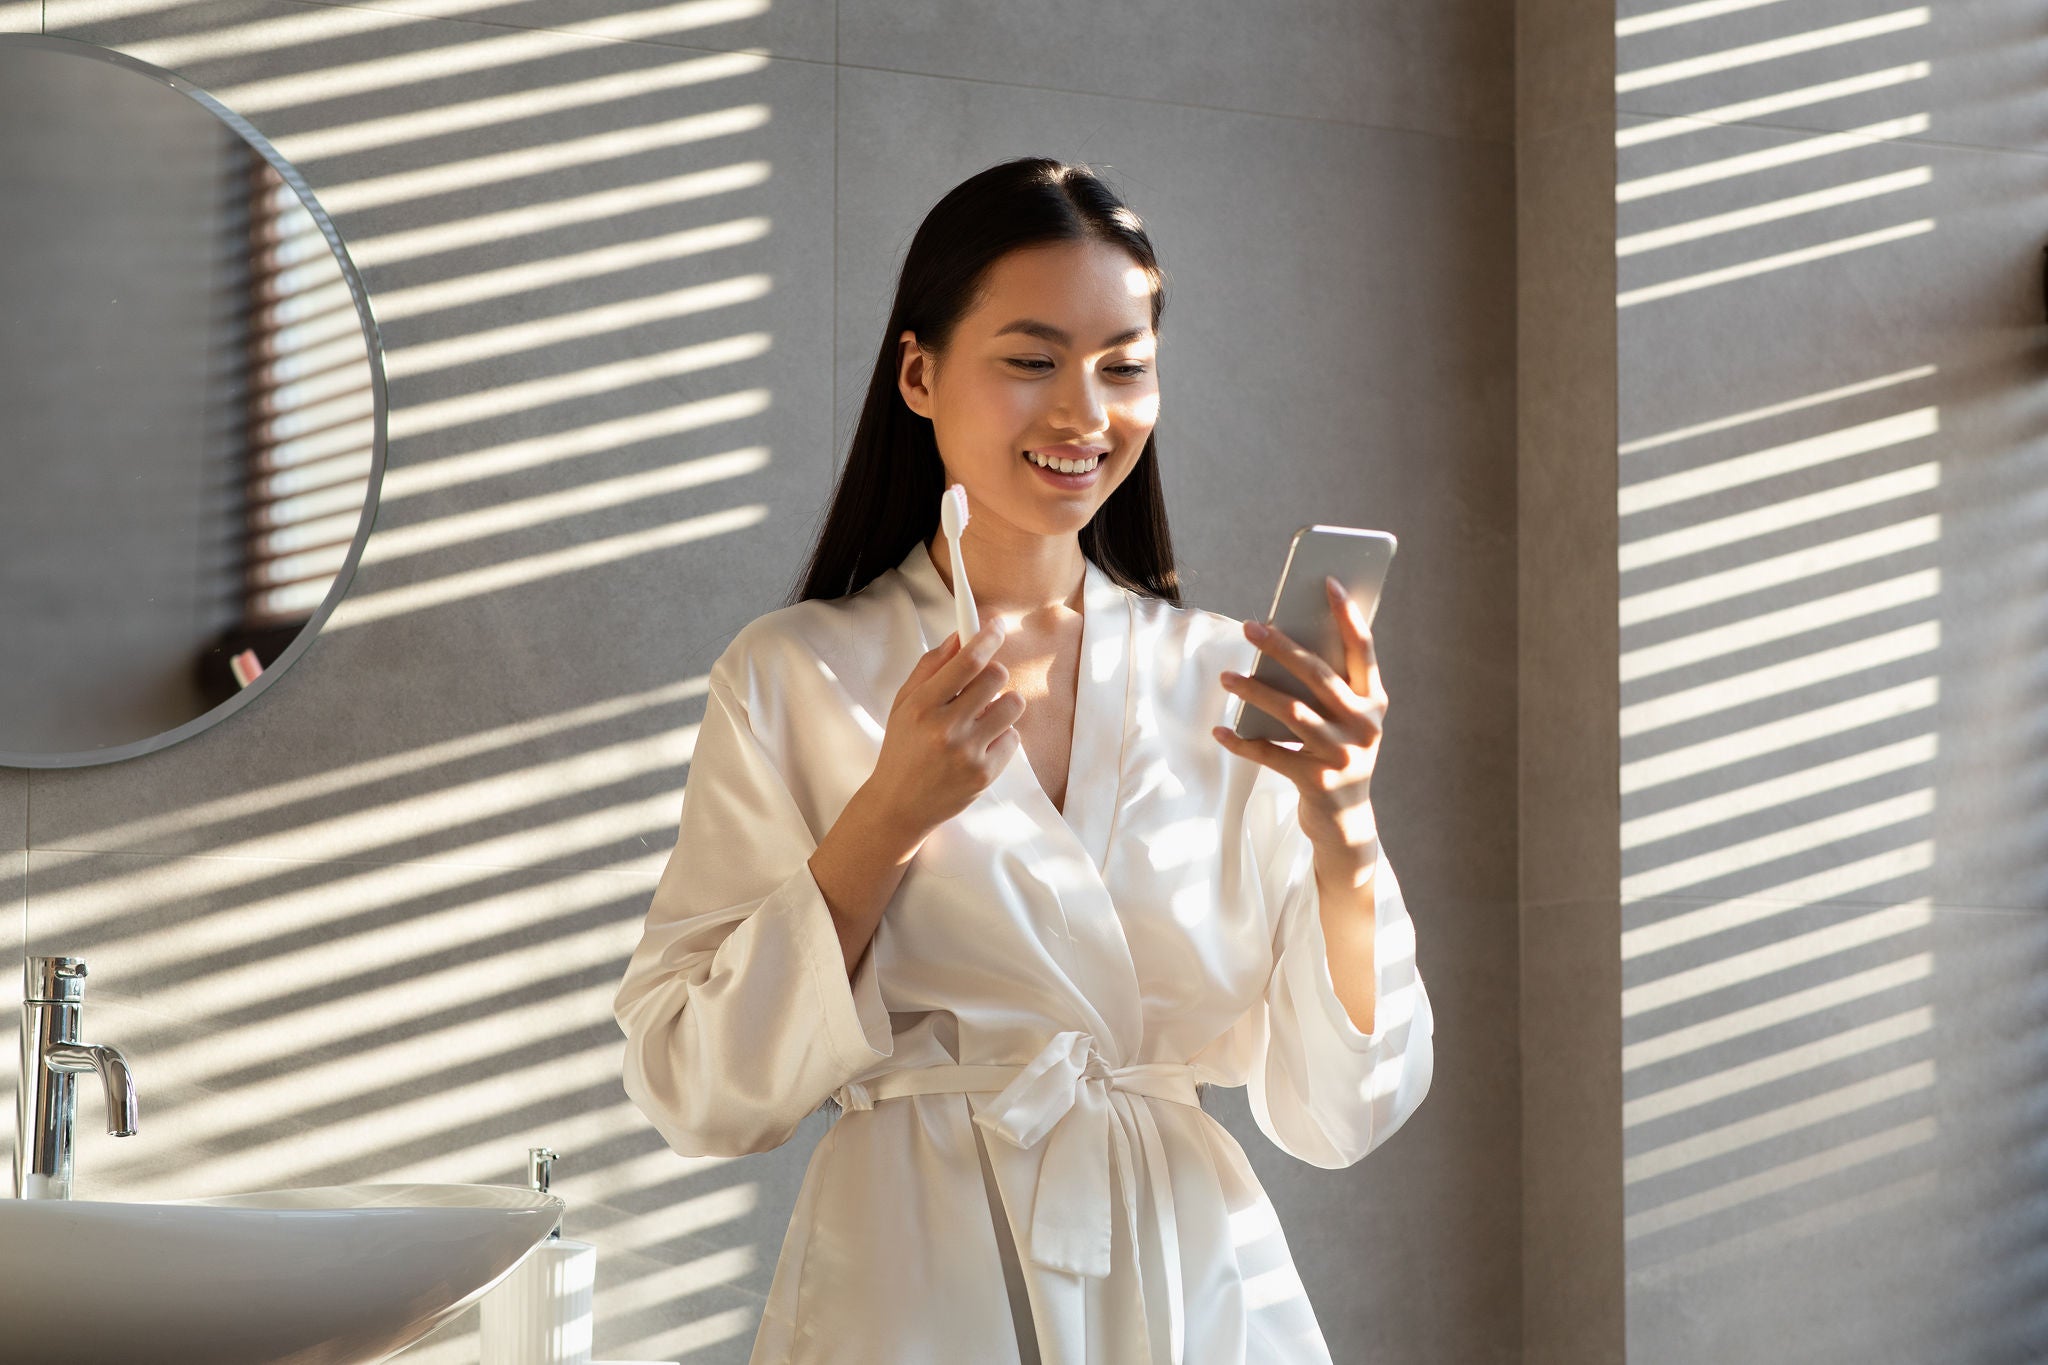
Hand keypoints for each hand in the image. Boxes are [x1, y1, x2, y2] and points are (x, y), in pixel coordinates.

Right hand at [864, 619, 1024, 842]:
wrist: (899, 805)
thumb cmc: (902, 749)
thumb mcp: (904, 704)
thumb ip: (931, 667)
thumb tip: (960, 636)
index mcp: (921, 706)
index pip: (966, 661)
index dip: (987, 637)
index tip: (997, 625)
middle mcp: (945, 728)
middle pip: (996, 676)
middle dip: (993, 673)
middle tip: (982, 685)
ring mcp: (967, 753)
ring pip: (1012, 704)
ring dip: (1001, 705)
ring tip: (981, 718)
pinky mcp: (985, 773)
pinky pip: (1013, 737)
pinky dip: (1001, 736)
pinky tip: (979, 746)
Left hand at [1211, 576, 1385, 876]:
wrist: (1347, 827)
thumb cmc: (1338, 759)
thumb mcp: (1344, 724)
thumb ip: (1327, 690)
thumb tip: (1283, 642)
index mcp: (1374, 704)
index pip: (1363, 650)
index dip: (1348, 615)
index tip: (1327, 582)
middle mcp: (1364, 727)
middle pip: (1318, 675)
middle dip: (1281, 647)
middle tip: (1249, 626)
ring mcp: (1342, 756)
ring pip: (1291, 711)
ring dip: (1253, 691)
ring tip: (1226, 677)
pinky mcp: (1317, 782)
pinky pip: (1270, 754)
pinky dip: (1241, 743)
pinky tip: (1220, 732)